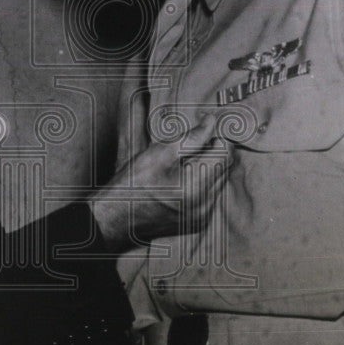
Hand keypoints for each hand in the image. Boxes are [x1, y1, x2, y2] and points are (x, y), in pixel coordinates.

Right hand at [89, 114, 230, 251]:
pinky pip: (211, 195)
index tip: (205, 130)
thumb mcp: (161, 152)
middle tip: (190, 145)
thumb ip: (193, 137)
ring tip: (183, 164)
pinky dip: (202, 184)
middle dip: (214, 152)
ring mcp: (202, 216)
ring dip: (209, 167)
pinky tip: (182, 180)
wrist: (117, 216)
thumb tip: (212, 123)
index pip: (226, 154)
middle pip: (226, 168)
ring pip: (220, 181)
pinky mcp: (198, 222)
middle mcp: (204, 204)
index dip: (218, 137)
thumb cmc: (134, 182)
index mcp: (196, 186)